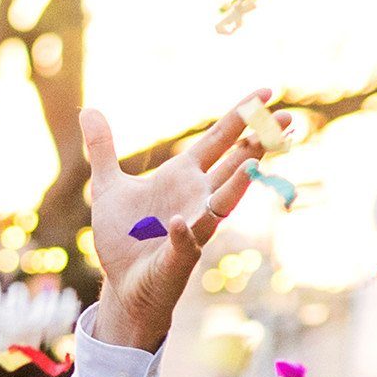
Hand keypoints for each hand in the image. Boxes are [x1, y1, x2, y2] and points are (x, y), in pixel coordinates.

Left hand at [84, 90, 284, 354]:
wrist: (122, 285)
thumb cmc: (123, 238)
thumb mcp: (107, 187)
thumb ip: (103, 149)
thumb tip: (88, 109)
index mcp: (182, 176)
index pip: (220, 138)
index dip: (242, 114)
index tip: (267, 90)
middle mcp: (197, 197)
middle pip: (236, 164)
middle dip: (260, 142)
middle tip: (288, 118)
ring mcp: (193, 226)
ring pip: (221, 203)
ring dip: (237, 184)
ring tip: (255, 163)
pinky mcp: (179, 256)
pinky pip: (184, 242)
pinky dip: (183, 233)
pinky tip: (181, 221)